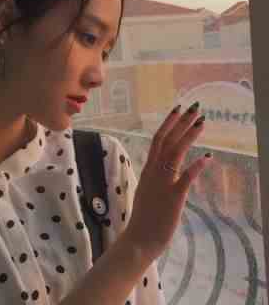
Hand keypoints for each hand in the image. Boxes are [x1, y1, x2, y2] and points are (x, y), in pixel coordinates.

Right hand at [124, 102, 211, 261]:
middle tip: (193, 106)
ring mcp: (162, 183)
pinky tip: (208, 156)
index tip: (177, 109)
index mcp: (149, 170)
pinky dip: (196, 166)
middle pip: (166, 141)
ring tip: (201, 121)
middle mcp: (154, 172)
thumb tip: (161, 165)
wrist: (138, 240)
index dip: (168, 123)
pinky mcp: (173, 198)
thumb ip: (155, 176)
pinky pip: (185, 178)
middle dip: (180, 122)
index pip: (158, 140)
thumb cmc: (144, 217)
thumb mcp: (148, 190)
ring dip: (188, 136)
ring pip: (175, 153)